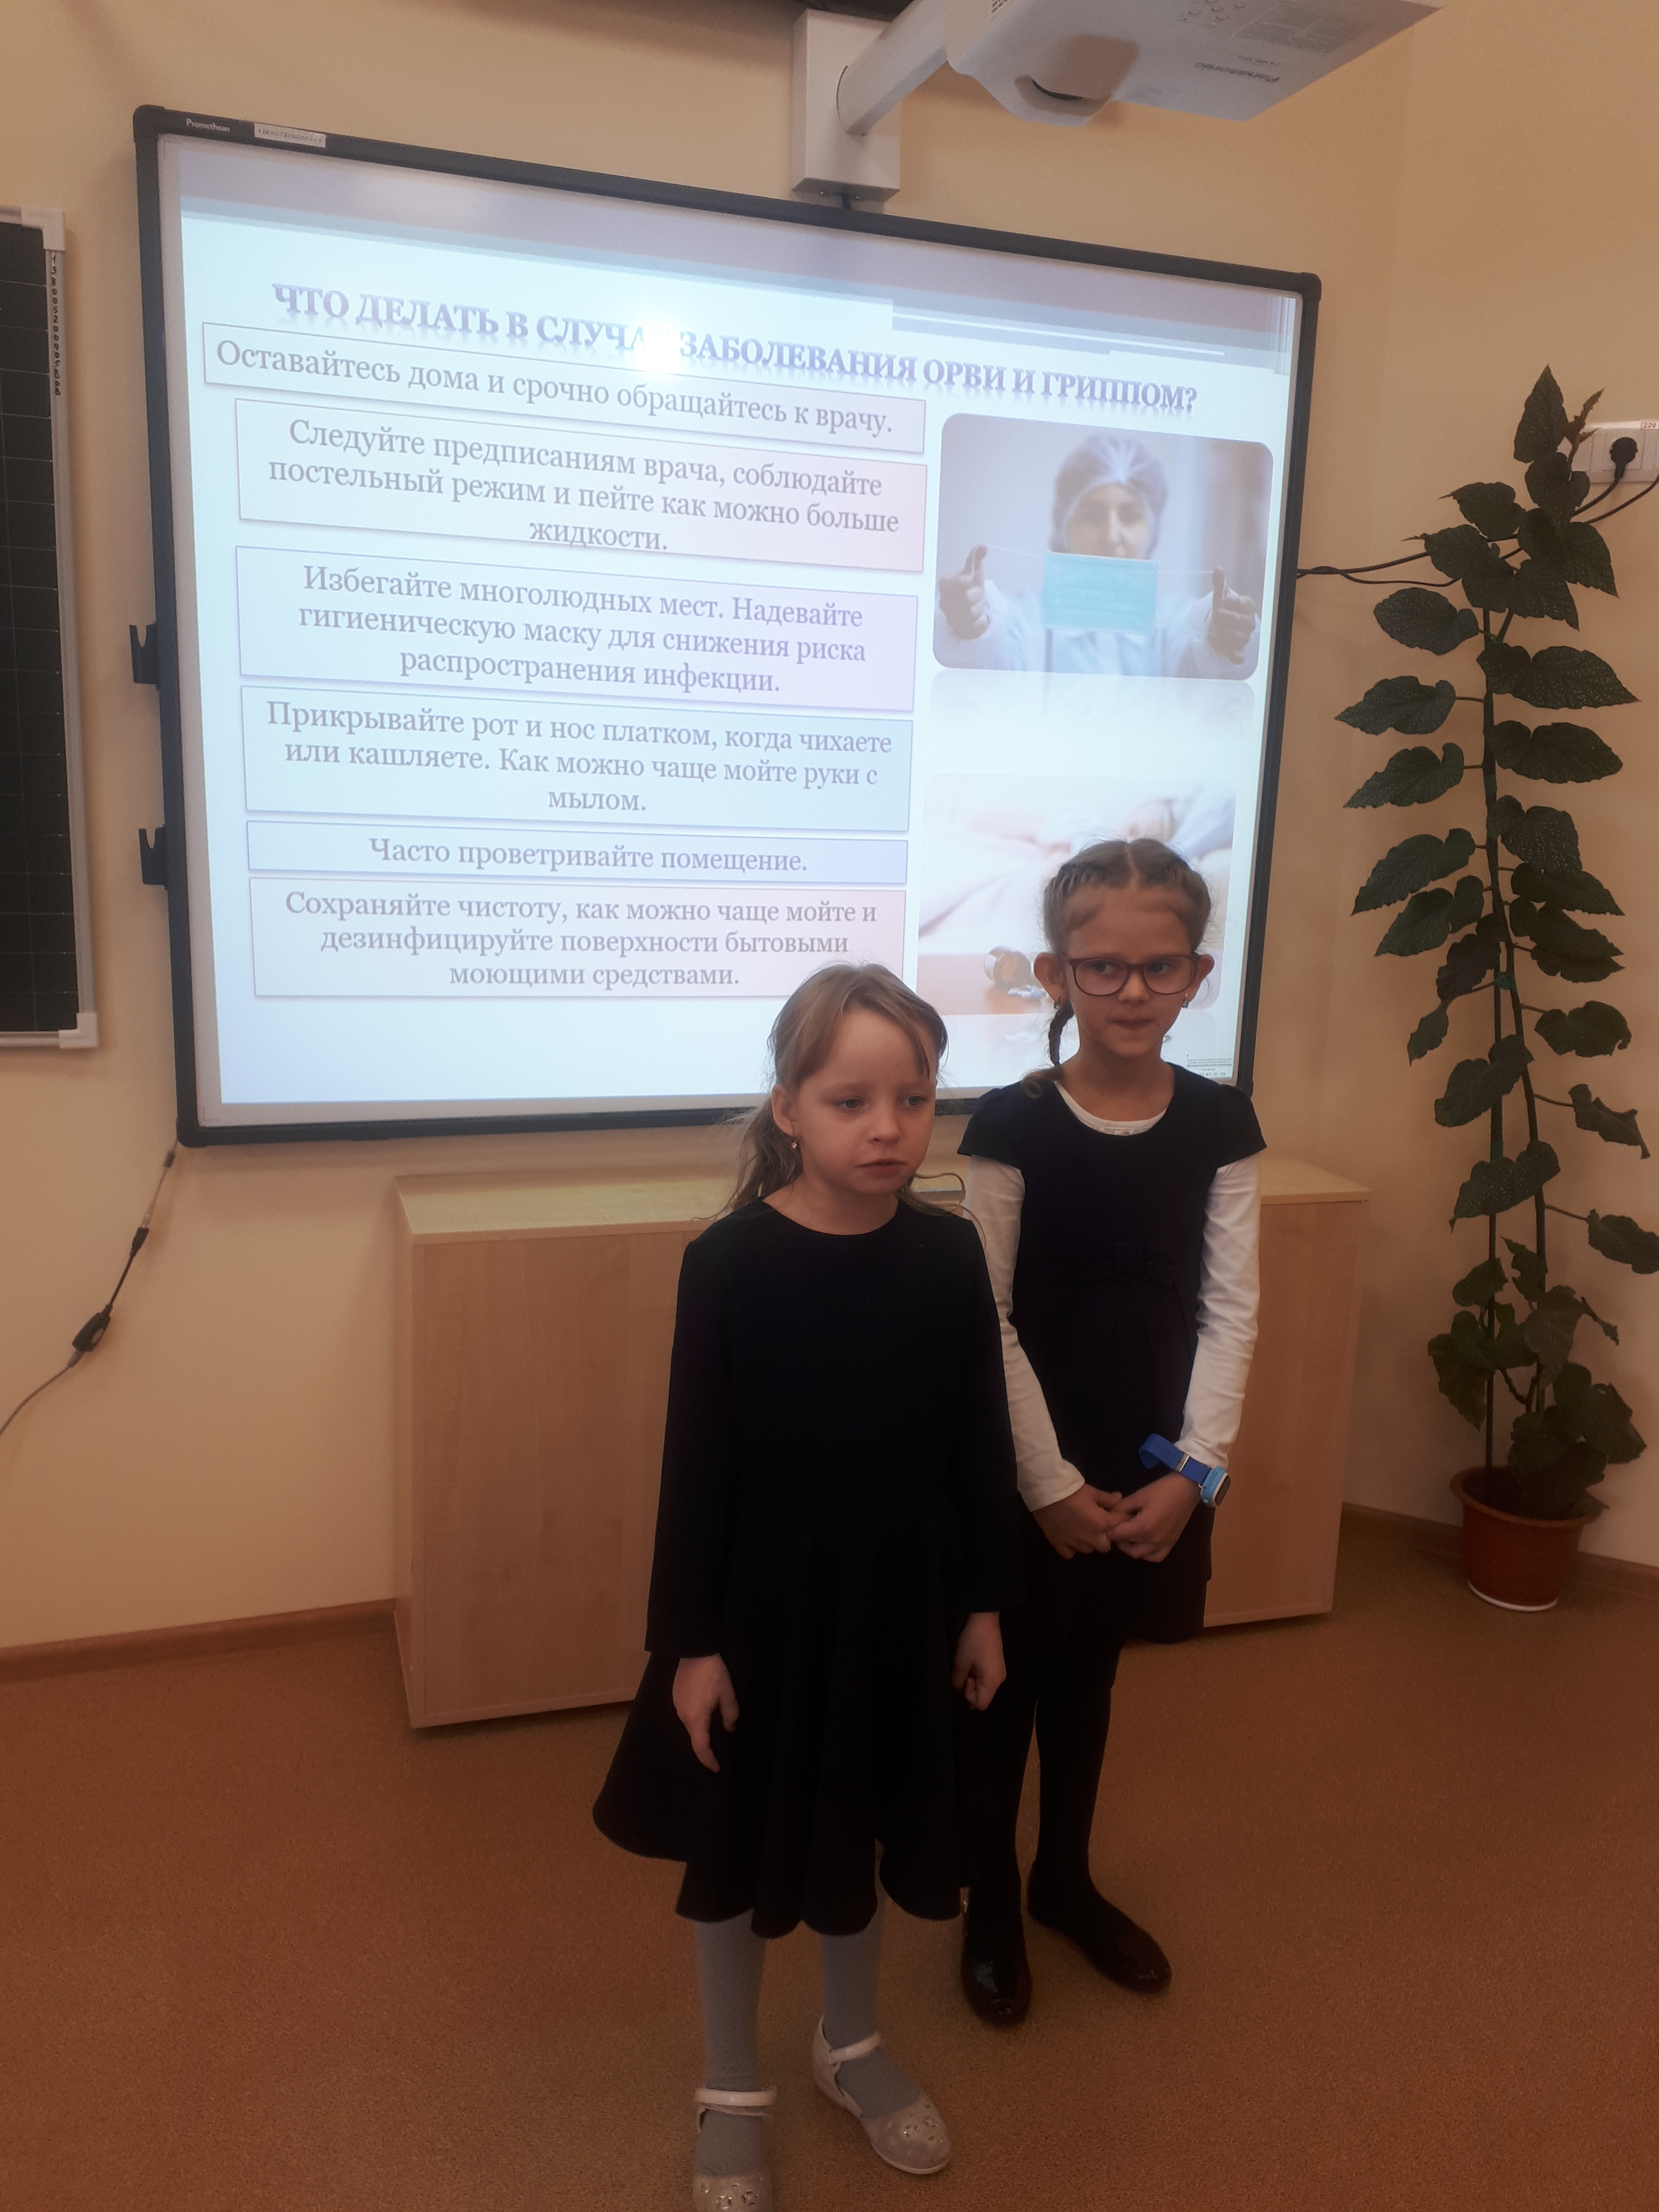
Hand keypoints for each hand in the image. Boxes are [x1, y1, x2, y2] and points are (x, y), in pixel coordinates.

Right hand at [673, 1653, 738, 1771]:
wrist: (694, 1650)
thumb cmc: (713, 1673)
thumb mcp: (727, 1694)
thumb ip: (730, 1715)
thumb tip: (729, 1729)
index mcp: (696, 1718)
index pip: (701, 1747)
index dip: (708, 1760)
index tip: (717, 1768)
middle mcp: (683, 1715)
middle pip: (694, 1737)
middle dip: (705, 1747)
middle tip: (718, 1752)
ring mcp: (677, 1705)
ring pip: (690, 1726)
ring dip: (701, 1732)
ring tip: (713, 1733)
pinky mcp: (676, 1696)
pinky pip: (686, 1714)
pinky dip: (696, 1720)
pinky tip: (704, 1714)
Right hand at [938, 544, 990, 638]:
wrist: (971, 609)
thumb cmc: (969, 590)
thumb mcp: (974, 573)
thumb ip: (976, 559)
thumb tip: (982, 546)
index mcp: (945, 587)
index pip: (949, 584)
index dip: (962, 582)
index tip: (970, 580)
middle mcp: (944, 603)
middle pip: (966, 599)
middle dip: (976, 596)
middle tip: (975, 595)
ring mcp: (951, 619)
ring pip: (971, 613)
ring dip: (979, 609)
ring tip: (975, 606)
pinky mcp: (960, 632)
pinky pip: (976, 626)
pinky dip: (981, 621)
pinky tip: (977, 618)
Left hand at [952, 1612, 1005, 1710]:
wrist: (985, 1619)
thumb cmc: (974, 1640)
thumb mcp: (960, 1662)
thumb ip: (957, 1682)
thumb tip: (958, 1690)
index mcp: (993, 1681)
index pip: (981, 1704)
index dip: (968, 1696)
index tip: (964, 1680)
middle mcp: (1000, 1680)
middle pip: (983, 1697)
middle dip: (970, 1688)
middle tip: (965, 1670)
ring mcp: (1000, 1672)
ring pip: (984, 1687)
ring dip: (973, 1680)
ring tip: (969, 1664)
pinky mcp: (997, 1666)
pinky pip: (986, 1678)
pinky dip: (977, 1674)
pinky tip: (973, 1661)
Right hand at [1032, 1484, 1124, 1559]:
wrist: (1047, 1492)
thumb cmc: (1072, 1490)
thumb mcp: (1093, 1492)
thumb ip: (1108, 1499)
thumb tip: (1119, 1499)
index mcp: (1102, 1523)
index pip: (1119, 1526)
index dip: (1120, 1520)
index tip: (1116, 1516)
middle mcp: (1091, 1538)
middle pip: (1105, 1546)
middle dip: (1105, 1537)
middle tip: (1098, 1525)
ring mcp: (1074, 1543)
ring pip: (1088, 1550)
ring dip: (1088, 1542)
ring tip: (1082, 1530)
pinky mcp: (1059, 1545)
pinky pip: (1069, 1554)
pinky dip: (1071, 1548)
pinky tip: (1069, 1538)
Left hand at [1109, 1473, 1198, 1562]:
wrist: (1187, 1489)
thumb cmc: (1162, 1490)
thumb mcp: (1138, 1495)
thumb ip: (1122, 1507)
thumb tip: (1110, 1514)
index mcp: (1143, 1527)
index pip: (1118, 1535)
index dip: (1109, 1529)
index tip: (1106, 1523)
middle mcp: (1153, 1540)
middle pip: (1127, 1547)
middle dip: (1118, 1539)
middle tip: (1115, 1528)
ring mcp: (1163, 1544)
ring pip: (1140, 1555)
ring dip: (1130, 1548)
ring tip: (1127, 1536)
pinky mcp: (1171, 1543)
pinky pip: (1156, 1557)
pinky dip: (1147, 1554)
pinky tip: (1143, 1545)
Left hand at [1207, 569, 1256, 662]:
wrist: (1221, 627)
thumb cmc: (1224, 610)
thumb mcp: (1220, 597)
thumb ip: (1220, 584)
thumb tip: (1218, 569)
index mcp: (1247, 607)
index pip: (1245, 604)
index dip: (1233, 603)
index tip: (1223, 601)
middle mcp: (1249, 622)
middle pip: (1240, 622)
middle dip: (1225, 619)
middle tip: (1214, 618)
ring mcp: (1244, 637)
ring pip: (1237, 638)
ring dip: (1223, 634)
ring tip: (1213, 631)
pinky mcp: (1237, 651)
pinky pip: (1239, 656)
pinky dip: (1234, 656)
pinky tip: (1229, 653)